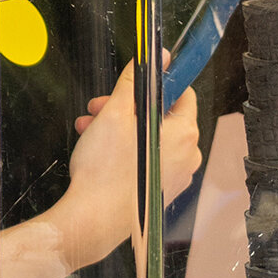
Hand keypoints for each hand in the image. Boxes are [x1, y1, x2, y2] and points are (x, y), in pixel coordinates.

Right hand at [57, 63, 203, 265]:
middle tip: (98, 108)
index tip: (133, 84)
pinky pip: (147, 161)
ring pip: (150, 139)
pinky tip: (100, 150)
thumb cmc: (106, 171)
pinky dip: (126, 151)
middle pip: (161, 117)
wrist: (94, 220)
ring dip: (120, 128)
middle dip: (126, 107)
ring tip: (90, 129)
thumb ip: (136, 82)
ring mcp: (175, 176)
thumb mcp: (115, 114)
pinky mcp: (159, 191)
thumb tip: (158, 57)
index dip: (155, 85)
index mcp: (185, 133)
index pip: (183, 94)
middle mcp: (187, 156)